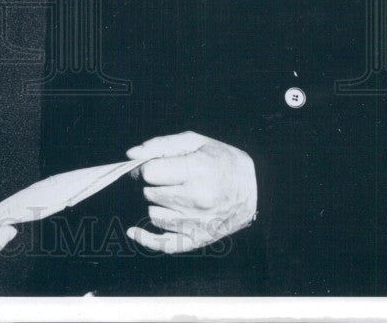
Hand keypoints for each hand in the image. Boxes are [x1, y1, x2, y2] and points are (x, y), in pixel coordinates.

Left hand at [125, 131, 255, 253]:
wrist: (255, 189)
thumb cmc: (222, 160)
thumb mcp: (195, 141)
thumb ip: (161, 145)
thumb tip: (131, 155)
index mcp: (199, 170)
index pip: (150, 173)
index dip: (146, 167)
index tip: (153, 165)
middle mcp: (198, 199)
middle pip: (150, 193)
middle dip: (155, 184)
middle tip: (171, 179)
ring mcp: (198, 222)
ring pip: (153, 214)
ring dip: (158, 204)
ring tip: (176, 195)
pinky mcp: (197, 240)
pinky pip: (162, 244)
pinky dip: (146, 238)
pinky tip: (134, 231)